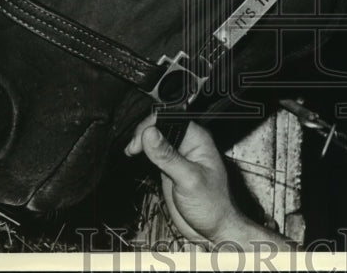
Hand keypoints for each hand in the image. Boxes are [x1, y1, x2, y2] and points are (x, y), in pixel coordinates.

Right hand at [126, 115, 261, 246]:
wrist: (214, 229)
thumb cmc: (213, 205)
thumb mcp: (188, 179)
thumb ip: (168, 156)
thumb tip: (150, 133)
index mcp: (198, 139)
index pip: (172, 118)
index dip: (153, 123)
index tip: (140, 138)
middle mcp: (188, 144)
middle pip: (161, 126)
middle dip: (144, 132)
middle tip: (133, 147)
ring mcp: (178, 156)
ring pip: (155, 138)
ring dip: (141, 142)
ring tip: (132, 151)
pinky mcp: (170, 168)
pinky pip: (154, 153)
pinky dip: (143, 152)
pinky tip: (135, 155)